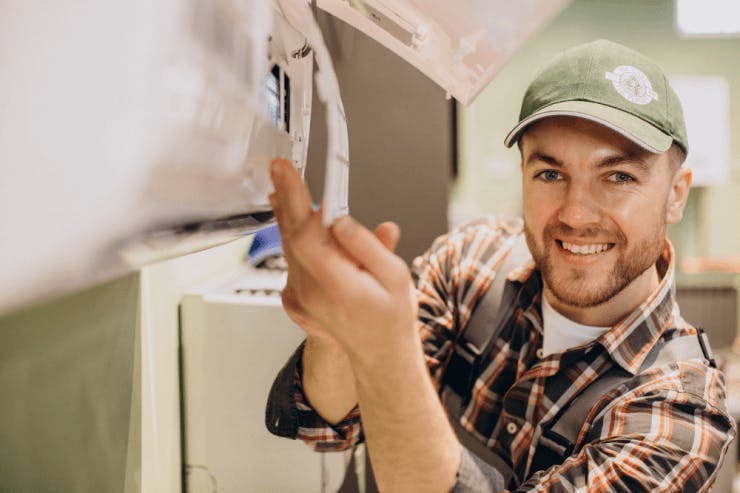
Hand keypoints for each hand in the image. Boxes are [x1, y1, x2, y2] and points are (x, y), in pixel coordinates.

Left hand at [269, 158, 417, 363]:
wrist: (379, 352)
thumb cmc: (391, 315)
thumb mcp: (395, 276)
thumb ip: (368, 246)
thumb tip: (341, 221)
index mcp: (337, 284)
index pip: (306, 234)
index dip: (295, 200)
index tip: (288, 173)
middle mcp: (312, 291)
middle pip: (290, 236)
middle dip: (286, 198)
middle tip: (280, 169)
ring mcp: (300, 297)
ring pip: (288, 247)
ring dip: (287, 216)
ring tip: (285, 188)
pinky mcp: (296, 298)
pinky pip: (291, 261)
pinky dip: (293, 238)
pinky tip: (296, 224)